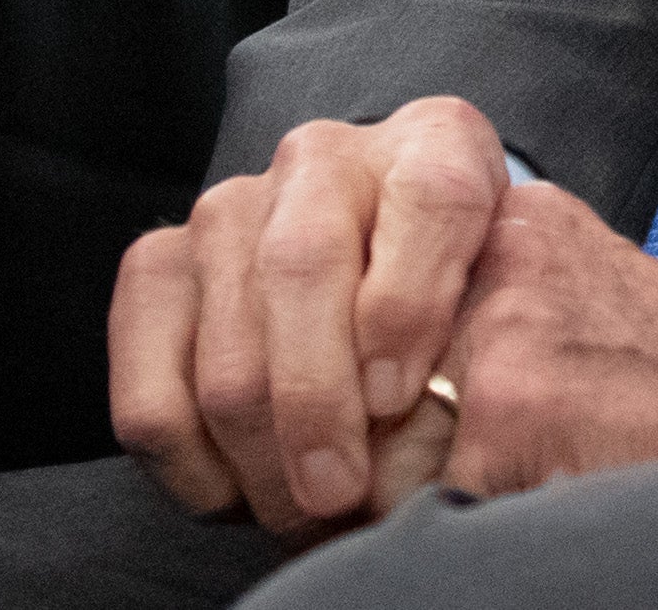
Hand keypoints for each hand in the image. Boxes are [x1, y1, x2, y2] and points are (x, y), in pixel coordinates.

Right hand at [109, 96, 510, 538]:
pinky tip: (240, 493)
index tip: (397, 396)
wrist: (382, 304)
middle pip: (304, 267)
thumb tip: (443, 414)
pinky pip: (151, 393)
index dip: (411, 304)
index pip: (432, 197)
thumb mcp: (506, 316)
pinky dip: (193, 466)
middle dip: (318, 404)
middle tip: (340, 495)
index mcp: (437, 144)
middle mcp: (328, 158)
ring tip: (305, 512)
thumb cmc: (461, 319)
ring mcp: (231, 209)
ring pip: (229, 351)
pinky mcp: (157, 269)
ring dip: (261, 457)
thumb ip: (497, 341)